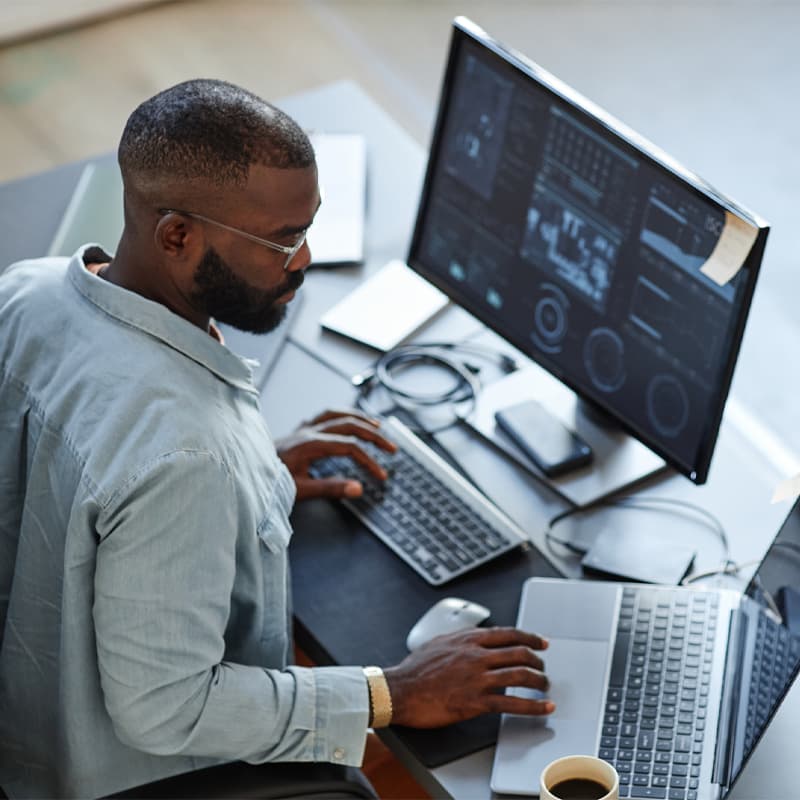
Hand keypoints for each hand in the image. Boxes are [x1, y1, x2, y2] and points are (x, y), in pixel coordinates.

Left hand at [277, 409, 396, 500]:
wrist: (243, 472)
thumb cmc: (268, 482)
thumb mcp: (299, 490)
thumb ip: (330, 489)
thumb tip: (358, 488)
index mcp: (309, 444)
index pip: (349, 447)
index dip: (369, 460)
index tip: (380, 475)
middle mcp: (307, 431)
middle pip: (349, 425)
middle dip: (374, 435)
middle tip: (391, 448)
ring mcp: (302, 429)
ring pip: (337, 414)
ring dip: (359, 418)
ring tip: (377, 425)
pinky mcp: (297, 431)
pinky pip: (324, 416)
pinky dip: (340, 416)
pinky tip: (347, 420)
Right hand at [383, 627, 553, 727]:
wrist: (399, 690)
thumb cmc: (414, 669)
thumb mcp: (439, 642)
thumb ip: (460, 640)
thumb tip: (471, 639)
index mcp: (468, 639)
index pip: (508, 634)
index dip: (530, 637)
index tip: (541, 643)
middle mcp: (476, 655)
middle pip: (519, 653)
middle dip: (538, 661)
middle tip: (544, 668)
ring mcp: (477, 678)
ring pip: (520, 676)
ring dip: (539, 682)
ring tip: (546, 687)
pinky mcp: (475, 702)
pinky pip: (511, 704)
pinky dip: (532, 706)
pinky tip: (543, 708)